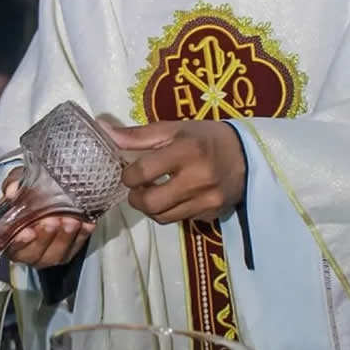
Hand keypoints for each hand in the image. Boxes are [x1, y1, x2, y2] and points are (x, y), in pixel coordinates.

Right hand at [0, 169, 94, 268]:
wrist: (49, 191)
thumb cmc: (29, 191)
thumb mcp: (19, 182)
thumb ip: (13, 185)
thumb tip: (12, 192)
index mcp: (11, 238)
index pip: (12, 247)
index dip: (20, 243)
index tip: (27, 232)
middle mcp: (29, 251)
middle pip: (36, 254)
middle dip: (45, 238)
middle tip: (52, 221)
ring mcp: (50, 253)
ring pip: (58, 254)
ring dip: (65, 238)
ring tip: (71, 221)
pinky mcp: (69, 250)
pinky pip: (77, 246)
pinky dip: (82, 235)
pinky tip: (85, 223)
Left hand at [100, 120, 245, 223]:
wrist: (248, 154)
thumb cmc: (205, 137)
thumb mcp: (173, 129)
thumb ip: (137, 135)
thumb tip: (101, 130)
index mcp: (186, 150)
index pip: (142, 172)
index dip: (128, 175)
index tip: (129, 172)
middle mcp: (198, 178)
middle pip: (151, 203)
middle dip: (136, 198)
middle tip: (137, 189)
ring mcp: (207, 200)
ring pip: (163, 217)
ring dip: (151, 208)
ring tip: (153, 194)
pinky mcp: (213, 214)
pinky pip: (180, 220)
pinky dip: (170, 212)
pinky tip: (173, 199)